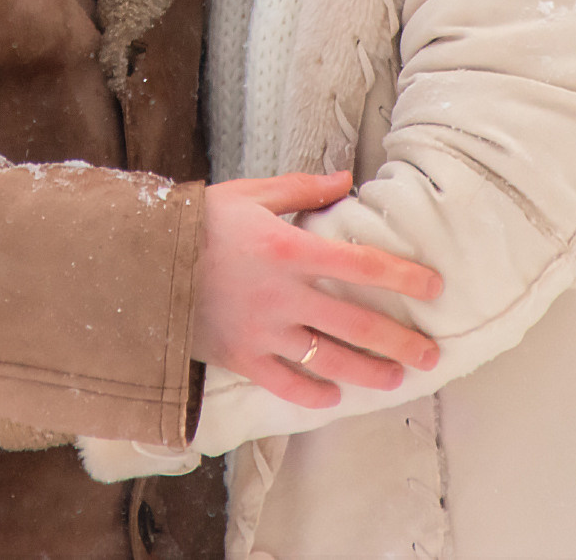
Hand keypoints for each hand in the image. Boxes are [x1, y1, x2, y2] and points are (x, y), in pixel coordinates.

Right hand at [192, 172, 442, 408]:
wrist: (140, 260)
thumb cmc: (198, 222)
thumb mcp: (250, 194)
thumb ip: (302, 190)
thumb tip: (346, 179)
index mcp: (289, 249)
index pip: (362, 264)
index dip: (403, 277)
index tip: (434, 287)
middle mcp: (284, 294)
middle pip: (357, 324)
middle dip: (401, 341)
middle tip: (432, 353)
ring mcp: (263, 330)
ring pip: (329, 360)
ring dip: (369, 372)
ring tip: (396, 379)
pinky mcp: (241, 356)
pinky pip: (285, 384)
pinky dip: (312, 393)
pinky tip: (334, 396)